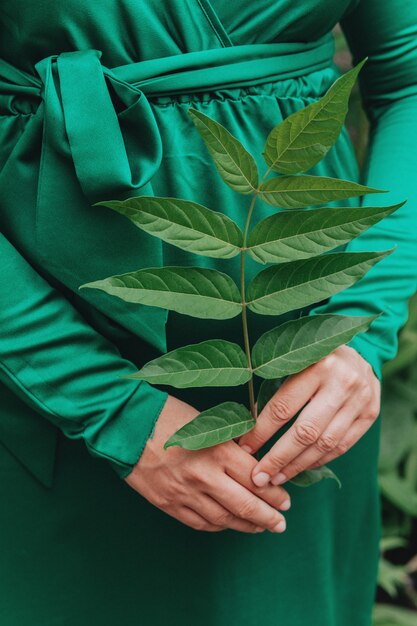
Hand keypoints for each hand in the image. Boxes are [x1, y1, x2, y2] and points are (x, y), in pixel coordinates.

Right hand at [125, 394, 290, 532]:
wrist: (124, 424)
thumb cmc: (167, 414)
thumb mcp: (205, 420)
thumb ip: (230, 441)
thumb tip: (254, 458)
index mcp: (216, 450)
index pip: (255, 478)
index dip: (274, 492)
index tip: (285, 500)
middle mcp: (203, 475)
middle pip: (245, 504)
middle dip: (268, 517)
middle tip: (281, 523)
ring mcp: (184, 493)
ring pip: (224, 518)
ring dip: (246, 525)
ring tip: (260, 527)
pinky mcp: (168, 503)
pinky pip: (199, 522)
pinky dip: (219, 526)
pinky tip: (229, 524)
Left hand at [238, 345, 380, 486]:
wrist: (359, 351)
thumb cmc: (314, 358)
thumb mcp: (294, 361)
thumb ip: (276, 389)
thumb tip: (249, 427)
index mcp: (316, 365)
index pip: (283, 407)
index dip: (261, 432)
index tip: (245, 449)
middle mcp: (342, 382)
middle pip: (305, 431)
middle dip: (278, 458)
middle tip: (260, 477)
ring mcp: (360, 399)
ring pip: (325, 444)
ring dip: (298, 465)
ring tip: (277, 477)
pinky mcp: (371, 413)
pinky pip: (342, 445)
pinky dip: (320, 460)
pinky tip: (301, 467)